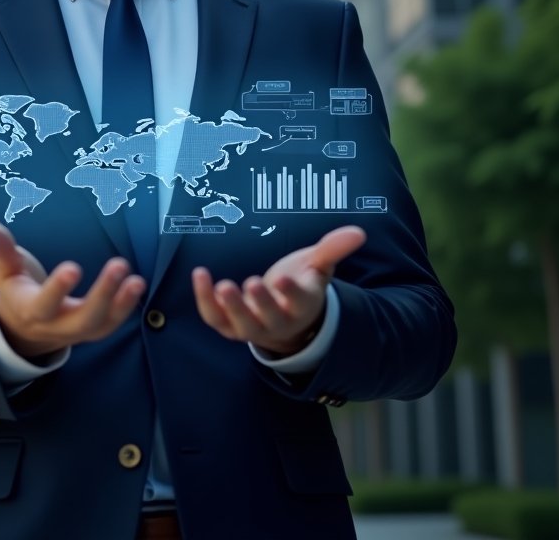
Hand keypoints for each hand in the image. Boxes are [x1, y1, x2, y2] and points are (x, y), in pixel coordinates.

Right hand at [0, 220, 145, 360]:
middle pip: (81, 319)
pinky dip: (126, 307)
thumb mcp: (5, 269)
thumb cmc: (16, 289)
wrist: (24, 328)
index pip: (44, 304)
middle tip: (118, 265)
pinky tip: (137, 285)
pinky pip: (111, 324)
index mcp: (30, 309)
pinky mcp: (92, 329)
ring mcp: (76, 331)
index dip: (58, 289)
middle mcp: (55, 325)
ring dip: (121, 303)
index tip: (73, 267)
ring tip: (136, 280)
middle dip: (102, 295)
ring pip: (100, 325)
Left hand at [192, 226, 365, 356]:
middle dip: (260, 302)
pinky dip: (205, 300)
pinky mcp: (228, 325)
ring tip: (222, 285)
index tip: (283, 278)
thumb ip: (333, 249)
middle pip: (269, 318)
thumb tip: (358, 232)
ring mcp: (252, 327)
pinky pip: (215, 318)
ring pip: (241, 324)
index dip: (291, 292)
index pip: (299, 302)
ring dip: (230, 307)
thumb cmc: (301, 284)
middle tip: (250, 284)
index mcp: (302, 306)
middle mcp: (278, 322)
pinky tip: (200, 275)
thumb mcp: (317, 266)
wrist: (285, 317)